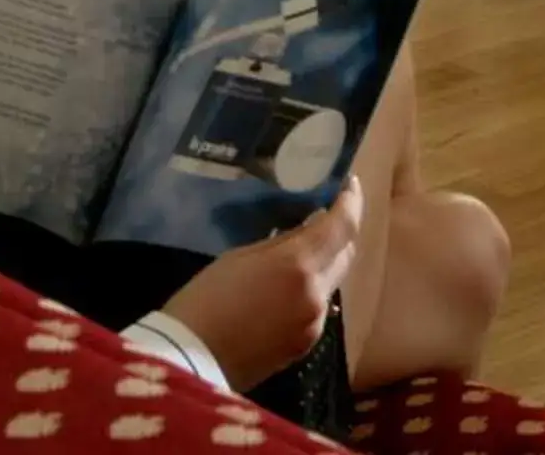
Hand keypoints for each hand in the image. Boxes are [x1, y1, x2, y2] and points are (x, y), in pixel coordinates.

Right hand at [158, 177, 361, 390]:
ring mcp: (315, 323)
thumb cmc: (205, 299)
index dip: (352, 202)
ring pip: (333, 282)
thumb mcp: (239, 257)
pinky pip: (319, 306)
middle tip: (326, 213)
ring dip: (325, 261)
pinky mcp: (306, 344)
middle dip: (341, 231)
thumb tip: (304, 231)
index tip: (350, 184)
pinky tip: (289, 284)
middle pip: (345, 255)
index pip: (343, 227)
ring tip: (303, 246)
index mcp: (299, 266)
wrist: (192, 360)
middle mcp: (317, 294)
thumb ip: (279, 244)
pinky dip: (312, 287)